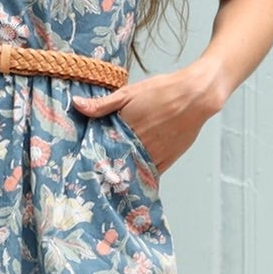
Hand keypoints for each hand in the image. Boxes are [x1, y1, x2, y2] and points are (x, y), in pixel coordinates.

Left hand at [71, 64, 222, 174]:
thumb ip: (102, 104)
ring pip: (131, 171)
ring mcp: (153, 154)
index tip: (82, 162)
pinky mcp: (167, 159)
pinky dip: (140, 178)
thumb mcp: (129, 93)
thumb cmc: (162, 91)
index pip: (101, 148)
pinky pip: (150, 175)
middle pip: (115, 162)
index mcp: (124, 128)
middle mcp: (137, 145)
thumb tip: (76, 105)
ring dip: (121, 176)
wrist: (196, 95)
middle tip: (92, 176)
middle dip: (105, 168)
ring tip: (108, 182)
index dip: (92, 155)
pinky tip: (131, 182)